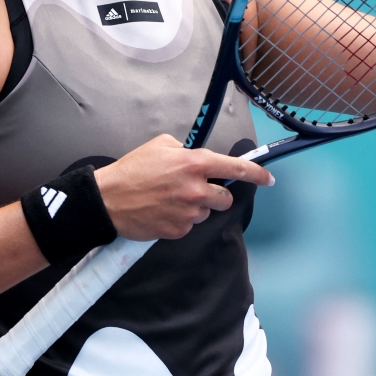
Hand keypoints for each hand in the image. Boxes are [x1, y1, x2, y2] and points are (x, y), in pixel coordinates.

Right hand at [93, 134, 273, 240]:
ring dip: (195, 207)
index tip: (268, 179)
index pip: (235, 168)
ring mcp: (188, 213)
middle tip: (194, 189)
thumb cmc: (132, 169)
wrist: (107, 200)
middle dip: (215, 195)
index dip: (256, 173)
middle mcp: (196, 189)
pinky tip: (162, 211)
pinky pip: (189, 225)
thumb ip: (185, 150)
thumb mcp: (160, 145)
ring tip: (169, 199)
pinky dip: (180, 219)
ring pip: (206, 212)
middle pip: (224, 198)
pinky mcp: (178, 231)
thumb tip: (196, 157)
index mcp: (194, 164)